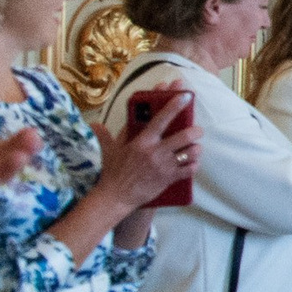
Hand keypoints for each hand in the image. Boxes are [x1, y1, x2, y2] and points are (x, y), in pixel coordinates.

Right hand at [91, 101, 202, 215]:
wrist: (116, 196)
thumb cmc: (113, 171)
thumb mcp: (111, 150)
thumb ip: (108, 135)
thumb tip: (94, 125)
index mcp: (142, 141)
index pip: (161, 119)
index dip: (174, 106)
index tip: (185, 95)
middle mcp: (155, 152)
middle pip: (183, 136)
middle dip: (194, 131)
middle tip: (197, 130)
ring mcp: (164, 166)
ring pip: (190, 152)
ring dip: (195, 149)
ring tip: (195, 147)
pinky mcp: (168, 179)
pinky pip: (189, 169)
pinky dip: (193, 165)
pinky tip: (192, 162)